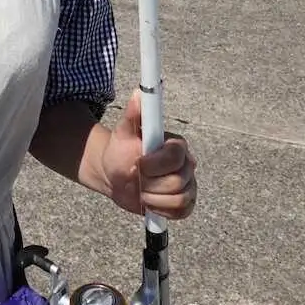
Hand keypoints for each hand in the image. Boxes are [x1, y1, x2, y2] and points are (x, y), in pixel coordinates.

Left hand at [100, 91, 196, 218]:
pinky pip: (183, 211)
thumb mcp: (123, 131)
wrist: (116, 174)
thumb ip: (133, 113)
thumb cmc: (120, 150)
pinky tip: (151, 202)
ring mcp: (188, 184)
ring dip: (154, 198)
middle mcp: (187, 164)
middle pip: (177, 182)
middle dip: (151, 184)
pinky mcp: (185, 202)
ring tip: (141, 190)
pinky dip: (163, 210)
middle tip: (137, 177)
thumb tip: (138, 93)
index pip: (175, 157)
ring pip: (180, 199)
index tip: (138, 163)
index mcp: (175, 145)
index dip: (154, 164)